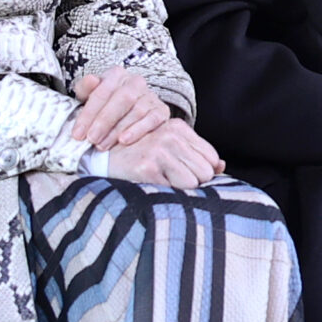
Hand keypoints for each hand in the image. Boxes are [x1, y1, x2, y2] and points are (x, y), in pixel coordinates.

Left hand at [71, 65, 171, 150]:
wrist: (127, 113)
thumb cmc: (104, 105)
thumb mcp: (89, 96)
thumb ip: (85, 88)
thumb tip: (91, 80)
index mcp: (116, 74)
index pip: (102, 92)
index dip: (88, 114)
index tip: (78, 133)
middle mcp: (136, 82)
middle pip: (122, 99)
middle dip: (104, 121)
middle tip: (91, 139)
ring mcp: (150, 96)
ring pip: (136, 111)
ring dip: (117, 130)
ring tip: (103, 145)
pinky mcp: (162, 111)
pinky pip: (152, 120)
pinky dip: (138, 130)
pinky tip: (125, 140)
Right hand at [104, 119, 223, 189]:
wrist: (99, 155)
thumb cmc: (137, 153)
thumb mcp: (167, 145)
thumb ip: (195, 154)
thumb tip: (222, 166)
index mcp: (177, 127)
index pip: (210, 157)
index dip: (202, 171)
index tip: (185, 175)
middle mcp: (170, 135)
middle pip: (205, 171)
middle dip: (193, 182)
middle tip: (172, 180)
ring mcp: (159, 151)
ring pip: (193, 182)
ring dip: (180, 189)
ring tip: (162, 183)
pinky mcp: (147, 168)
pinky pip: (175, 191)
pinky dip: (166, 195)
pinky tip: (152, 186)